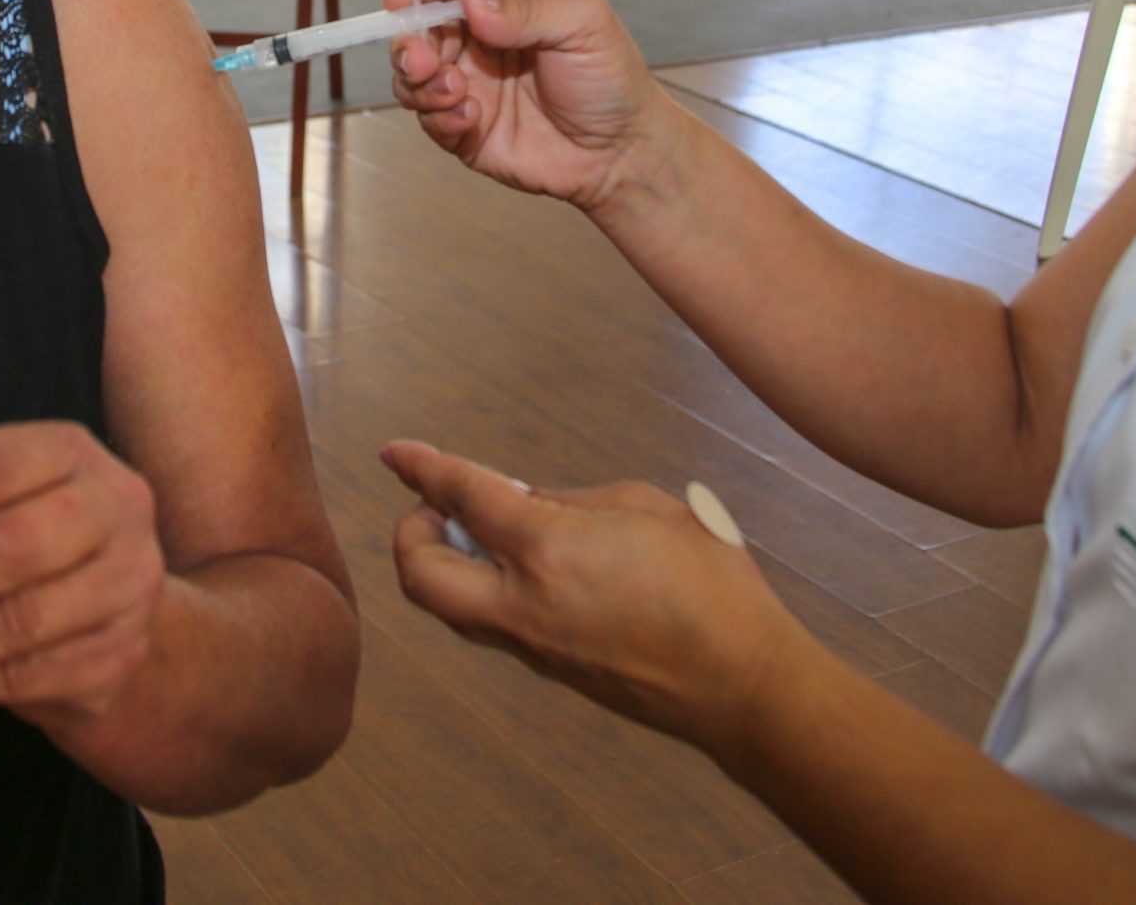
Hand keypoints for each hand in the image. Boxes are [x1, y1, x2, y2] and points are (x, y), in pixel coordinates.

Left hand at [382, 440, 804, 760]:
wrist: (739, 682)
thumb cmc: (709, 583)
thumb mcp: (643, 507)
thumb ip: (571, 502)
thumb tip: (524, 504)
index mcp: (548, 550)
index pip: (462, 499)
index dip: (423, 469)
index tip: (396, 453)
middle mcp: (523, 604)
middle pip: (420, 575)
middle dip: (411, 534)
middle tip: (439, 506)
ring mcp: (532, 647)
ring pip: (451, 608)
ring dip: (448, 565)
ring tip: (486, 533)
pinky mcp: (550, 672)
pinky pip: (493, 625)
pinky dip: (488, 589)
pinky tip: (529, 569)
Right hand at [383, 0, 671, 212]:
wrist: (621, 152)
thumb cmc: (610, 80)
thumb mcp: (583, 24)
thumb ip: (527, 9)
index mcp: (503, 1)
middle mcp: (476, 39)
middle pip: (414, 27)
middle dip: (406, 41)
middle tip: (420, 60)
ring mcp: (466, 84)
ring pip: (409, 74)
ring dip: (418, 82)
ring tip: (456, 93)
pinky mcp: (462, 128)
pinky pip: (427, 119)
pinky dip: (439, 118)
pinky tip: (472, 120)